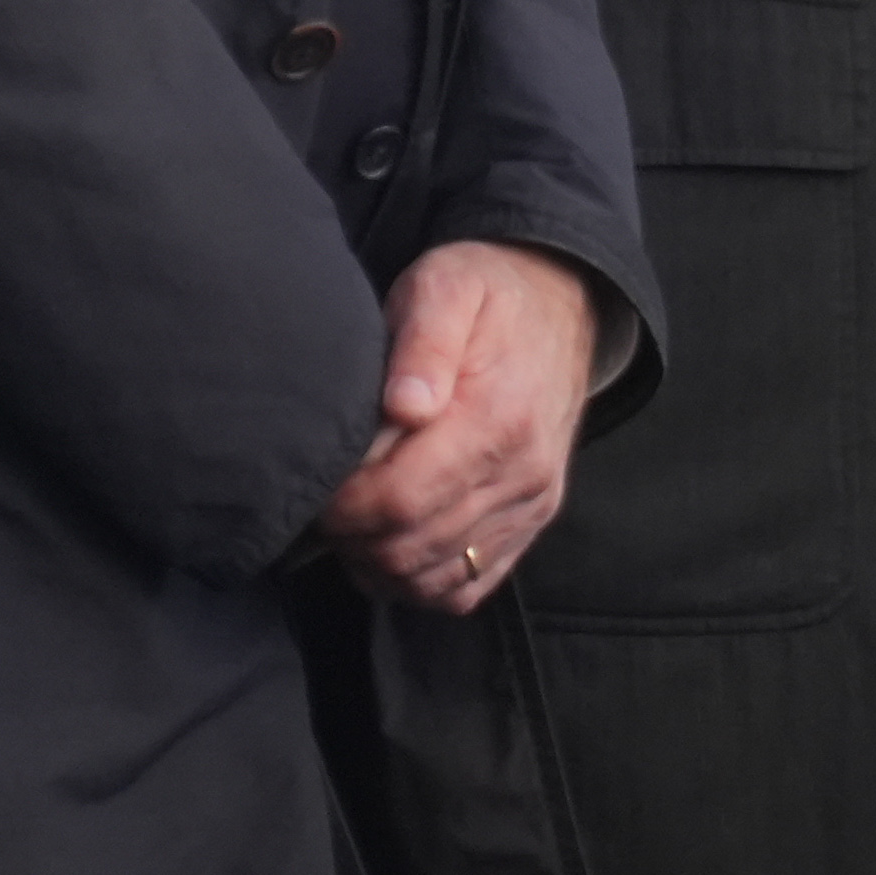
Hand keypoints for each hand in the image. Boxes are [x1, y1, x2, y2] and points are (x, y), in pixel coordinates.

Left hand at [318, 241, 601, 611]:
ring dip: (376, 562)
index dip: (340, 506)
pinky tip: (391, 542)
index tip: (314, 482)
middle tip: (324, 499)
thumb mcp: (448, 286)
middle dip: (350, 535)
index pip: (399, 499)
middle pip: (409, 547)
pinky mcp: (531, 523)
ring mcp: (530, 505)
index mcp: (497, 418)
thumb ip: (424, 340)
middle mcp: (522, 473)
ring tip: (353, 517)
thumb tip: (404, 405)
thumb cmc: (488, 295)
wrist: (561, 307)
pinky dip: (418, 581)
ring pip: (433, 578)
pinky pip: (466, 589)